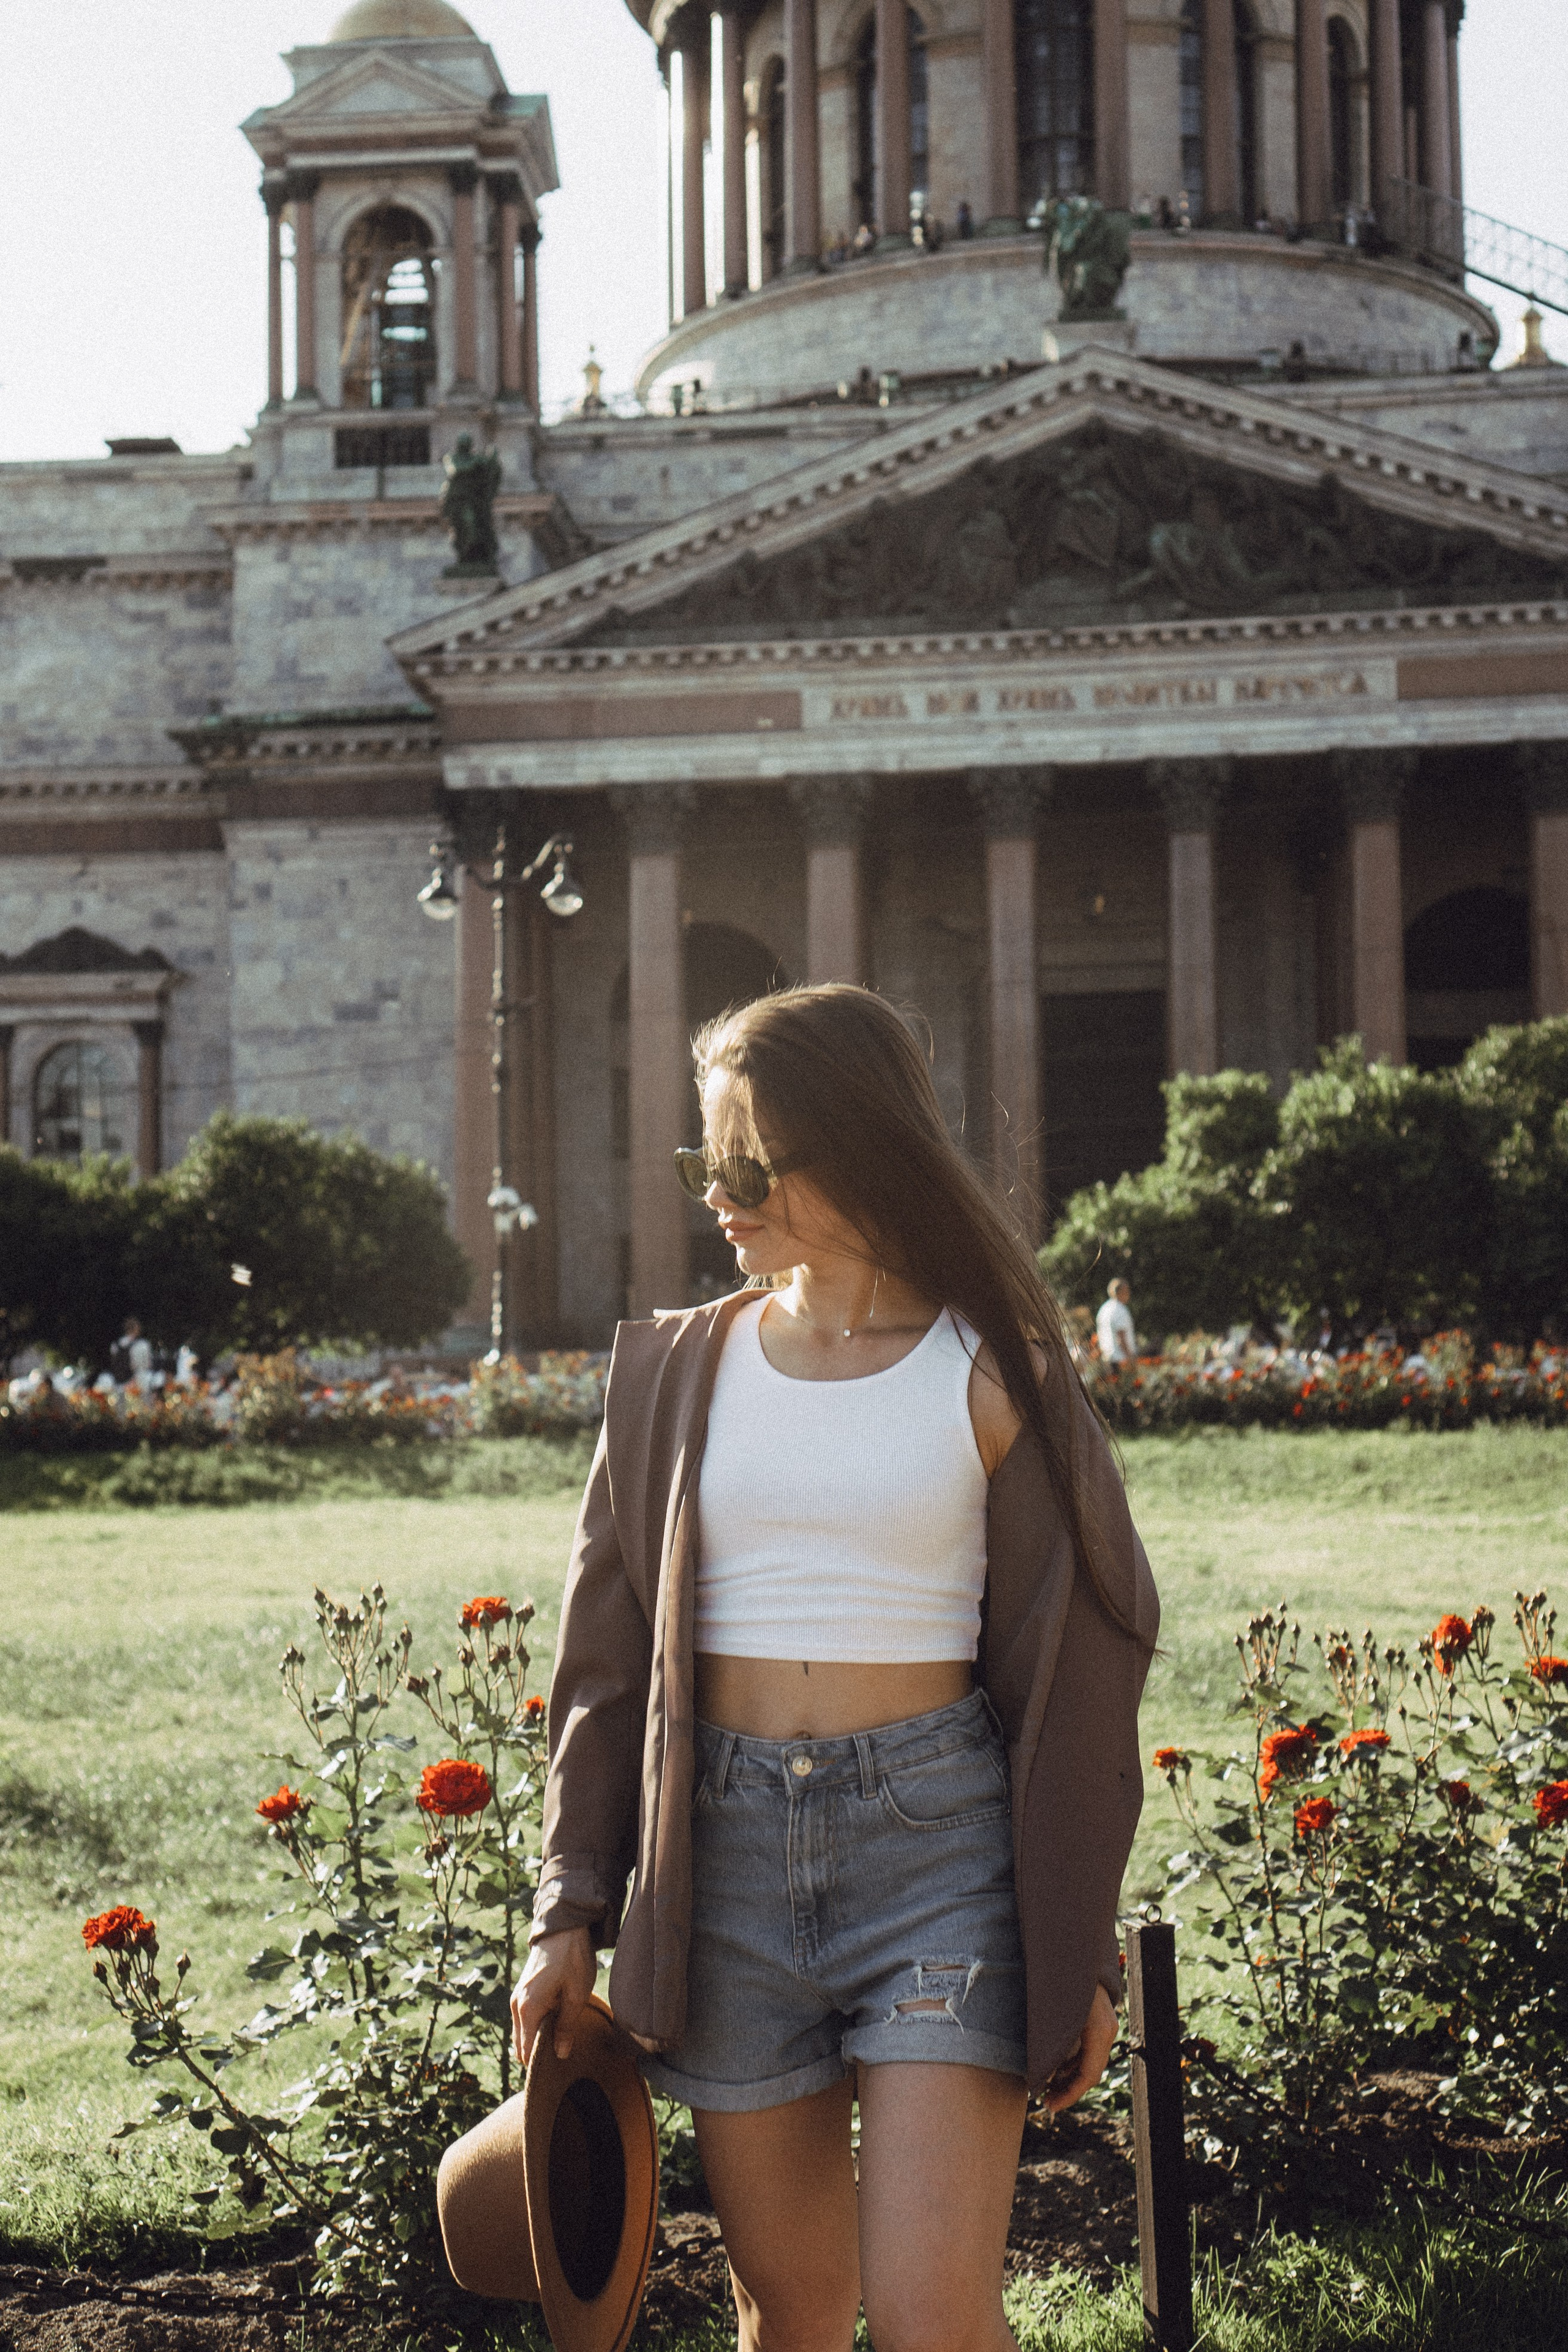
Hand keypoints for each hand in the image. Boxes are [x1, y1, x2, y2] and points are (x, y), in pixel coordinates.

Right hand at [512, 1927, 595, 2069]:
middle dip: (537, 2054)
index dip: (539, 2064)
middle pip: (520, 2045)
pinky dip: (535, 2026)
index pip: (526, 2051)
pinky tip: (555, 2024)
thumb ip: (566, 2027)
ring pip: (522, 2032)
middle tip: (562, 2055)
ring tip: (561, 2039)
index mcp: (528, 2008)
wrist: (564, 1927)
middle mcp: (516, 2005)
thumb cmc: (572, 1960)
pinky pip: (524, 2019)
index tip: (557, 2069)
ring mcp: (517, 1997)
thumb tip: (561, 2054)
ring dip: (537, 2039)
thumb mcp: (576, 1995)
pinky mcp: (522, 1991)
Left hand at [1038, 1983, 1117, 2115]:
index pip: (1089, 2076)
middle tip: (1045, 2101)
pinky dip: (1070, 2058)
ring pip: (1087, 2058)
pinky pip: (1086, 2045)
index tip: (1050, 2106)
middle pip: (1089, 2070)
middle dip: (1067, 2088)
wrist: (1070, 1947)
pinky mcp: (1095, 2017)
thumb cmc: (1059, 1979)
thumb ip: (1052, 2046)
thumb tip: (1044, 2076)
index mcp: (1100, 2031)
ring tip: (1045, 2085)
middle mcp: (1106, 2029)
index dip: (1069, 2095)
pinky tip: (1052, 2064)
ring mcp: (1103, 2022)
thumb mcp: (1054, 2016)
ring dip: (1067, 2074)